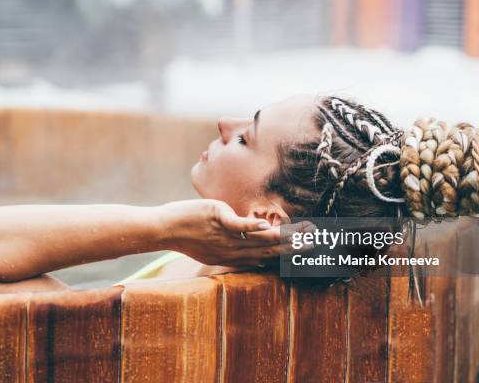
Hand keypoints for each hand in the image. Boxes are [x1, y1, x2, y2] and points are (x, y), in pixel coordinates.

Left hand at [158, 199, 313, 266]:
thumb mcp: (214, 247)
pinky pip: (237, 225)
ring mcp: (225, 236)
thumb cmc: (188, 235)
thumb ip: (236, 249)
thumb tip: (255, 252)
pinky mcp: (217, 219)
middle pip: (267, 250)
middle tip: (314, 244)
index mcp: (233, 258)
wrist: (165, 229)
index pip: (265, 259)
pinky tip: (267, 225)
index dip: (286, 256)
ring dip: (279, 237)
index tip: (307, 252)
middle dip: (292, 247)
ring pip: (256, 239)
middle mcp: (232, 251)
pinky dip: (252, 226)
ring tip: (300, 235)